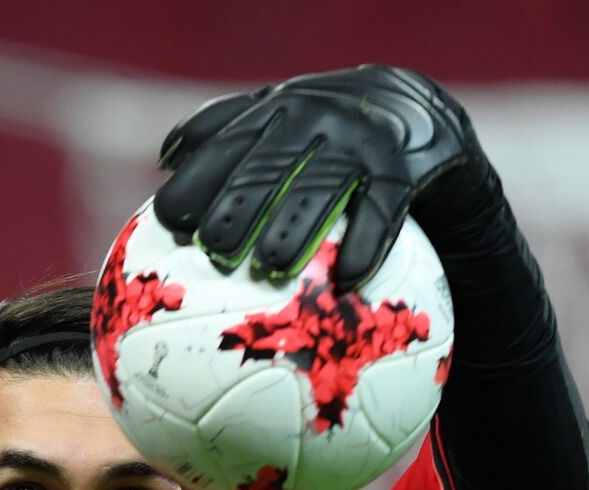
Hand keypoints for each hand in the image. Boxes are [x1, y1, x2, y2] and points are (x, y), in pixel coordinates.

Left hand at [154, 64, 500, 291]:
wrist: (422, 115)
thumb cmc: (334, 131)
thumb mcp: (285, 117)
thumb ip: (232, 130)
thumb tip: (166, 158)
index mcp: (277, 110)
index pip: (227, 144)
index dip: (196, 180)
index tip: (168, 221)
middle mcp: (316, 118)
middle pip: (269, 167)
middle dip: (238, 208)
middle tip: (215, 251)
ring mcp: (362, 140)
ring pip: (323, 188)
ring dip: (295, 229)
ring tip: (271, 269)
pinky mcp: (405, 167)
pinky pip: (385, 209)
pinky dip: (368, 243)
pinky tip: (348, 279)